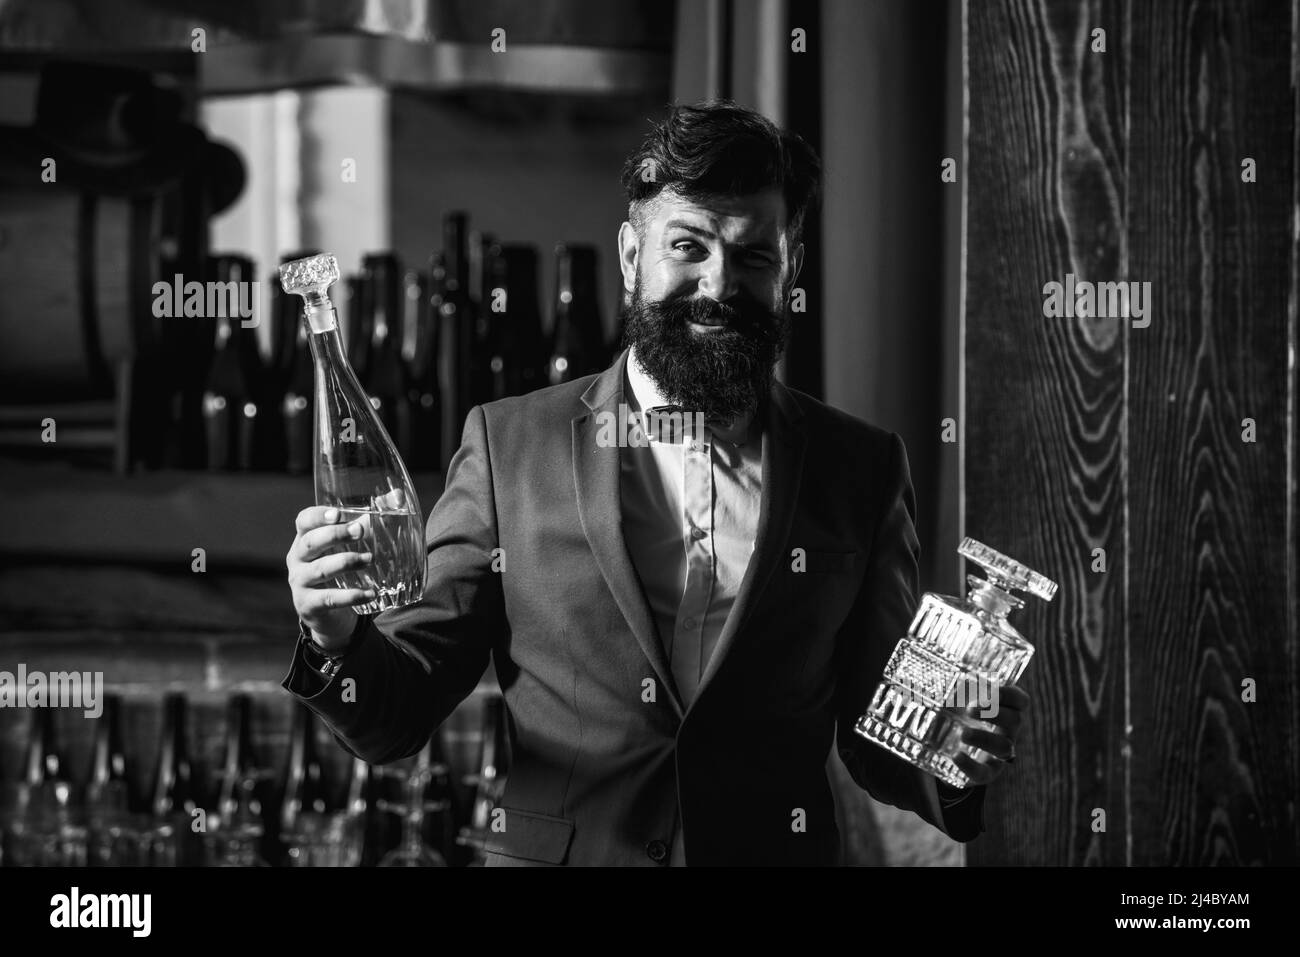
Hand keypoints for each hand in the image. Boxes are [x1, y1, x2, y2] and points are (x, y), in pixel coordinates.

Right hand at [287, 506, 375, 650]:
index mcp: (306, 538)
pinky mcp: (308, 605)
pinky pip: (329, 598)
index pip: (304, 521)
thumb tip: (397, 497)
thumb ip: (370, 520)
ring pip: (320, 570)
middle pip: (310, 542)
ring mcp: (300, 582)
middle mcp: (298, 558)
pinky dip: (351, 596)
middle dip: (335, 535)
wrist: (331, 615)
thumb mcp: (350, 546)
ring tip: (369, 559)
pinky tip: (371, 592)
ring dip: (345, 562)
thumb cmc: (341, 571)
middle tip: (361, 531)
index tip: (338, 513)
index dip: (317, 516)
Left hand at [947, 682, 1028, 786]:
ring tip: (963, 734)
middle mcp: (1007, 732)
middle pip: (1014, 720)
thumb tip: (920, 665)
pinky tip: (956, 756)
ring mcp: (998, 754)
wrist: (952, 751)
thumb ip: (948, 685)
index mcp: (1004, 710)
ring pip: (1003, 746)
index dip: (1010, 694)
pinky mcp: (986, 772)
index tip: (992, 688)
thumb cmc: (956, 715)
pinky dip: (970, 765)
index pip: (1019, 700)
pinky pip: (984, 772)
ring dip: (984, 738)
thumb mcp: (955, 699)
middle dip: (994, 713)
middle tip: (970, 709)